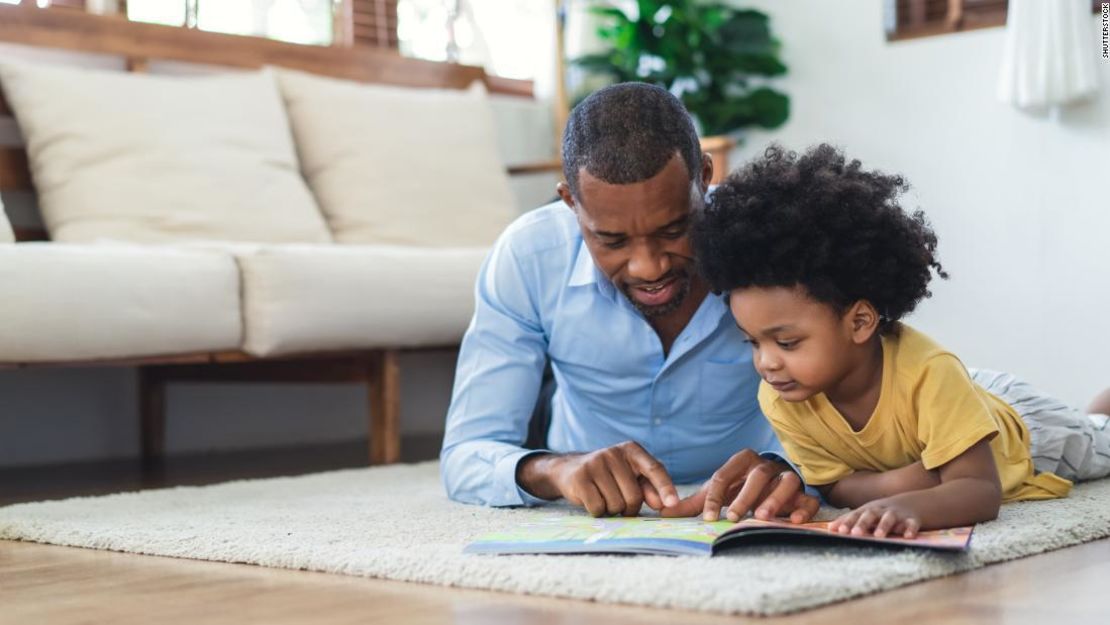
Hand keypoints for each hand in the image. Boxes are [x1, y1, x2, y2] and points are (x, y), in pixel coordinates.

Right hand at [517, 442, 679, 516]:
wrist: (569, 470)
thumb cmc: (609, 476)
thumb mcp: (630, 475)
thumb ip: (649, 488)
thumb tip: (664, 504)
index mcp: (631, 450)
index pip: (654, 468)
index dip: (665, 487)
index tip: (673, 504)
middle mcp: (613, 453)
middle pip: (634, 496)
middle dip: (630, 508)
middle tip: (620, 504)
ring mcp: (595, 463)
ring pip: (616, 505)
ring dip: (612, 510)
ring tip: (604, 498)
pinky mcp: (580, 478)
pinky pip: (598, 508)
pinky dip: (598, 512)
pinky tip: (592, 500)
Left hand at [660, 450, 819, 523]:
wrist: (771, 488)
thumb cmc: (739, 490)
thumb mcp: (718, 494)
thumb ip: (694, 504)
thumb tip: (663, 511)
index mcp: (741, 462)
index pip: (724, 474)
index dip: (715, 495)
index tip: (708, 517)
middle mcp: (765, 466)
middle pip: (757, 475)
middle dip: (745, 496)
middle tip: (733, 517)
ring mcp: (787, 478)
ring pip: (785, 481)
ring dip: (774, 498)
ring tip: (762, 517)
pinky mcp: (804, 494)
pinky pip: (808, 499)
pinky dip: (802, 509)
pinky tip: (792, 521)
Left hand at [828, 498, 921, 538]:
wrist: (913, 503)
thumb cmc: (883, 512)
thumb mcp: (867, 514)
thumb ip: (849, 521)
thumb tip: (829, 529)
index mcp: (869, 510)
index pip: (855, 515)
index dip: (847, 523)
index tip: (838, 531)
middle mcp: (881, 511)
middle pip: (870, 515)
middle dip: (862, 524)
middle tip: (855, 534)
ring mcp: (897, 514)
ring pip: (889, 519)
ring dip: (883, 526)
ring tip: (878, 535)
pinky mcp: (912, 520)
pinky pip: (912, 524)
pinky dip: (910, 530)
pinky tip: (907, 536)